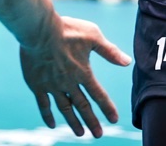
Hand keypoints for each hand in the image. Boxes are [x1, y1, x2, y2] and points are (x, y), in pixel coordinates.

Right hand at [20, 15, 132, 137]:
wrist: (39, 29)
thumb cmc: (67, 30)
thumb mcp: (93, 36)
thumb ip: (109, 51)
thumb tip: (127, 62)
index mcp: (83, 72)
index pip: (98, 95)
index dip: (107, 108)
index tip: (114, 119)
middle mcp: (68, 83)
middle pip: (82, 106)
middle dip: (92, 121)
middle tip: (98, 134)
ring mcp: (52, 86)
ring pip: (65, 108)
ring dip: (73, 122)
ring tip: (80, 134)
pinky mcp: (37, 85)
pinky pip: (44, 104)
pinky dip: (48, 116)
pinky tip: (53, 124)